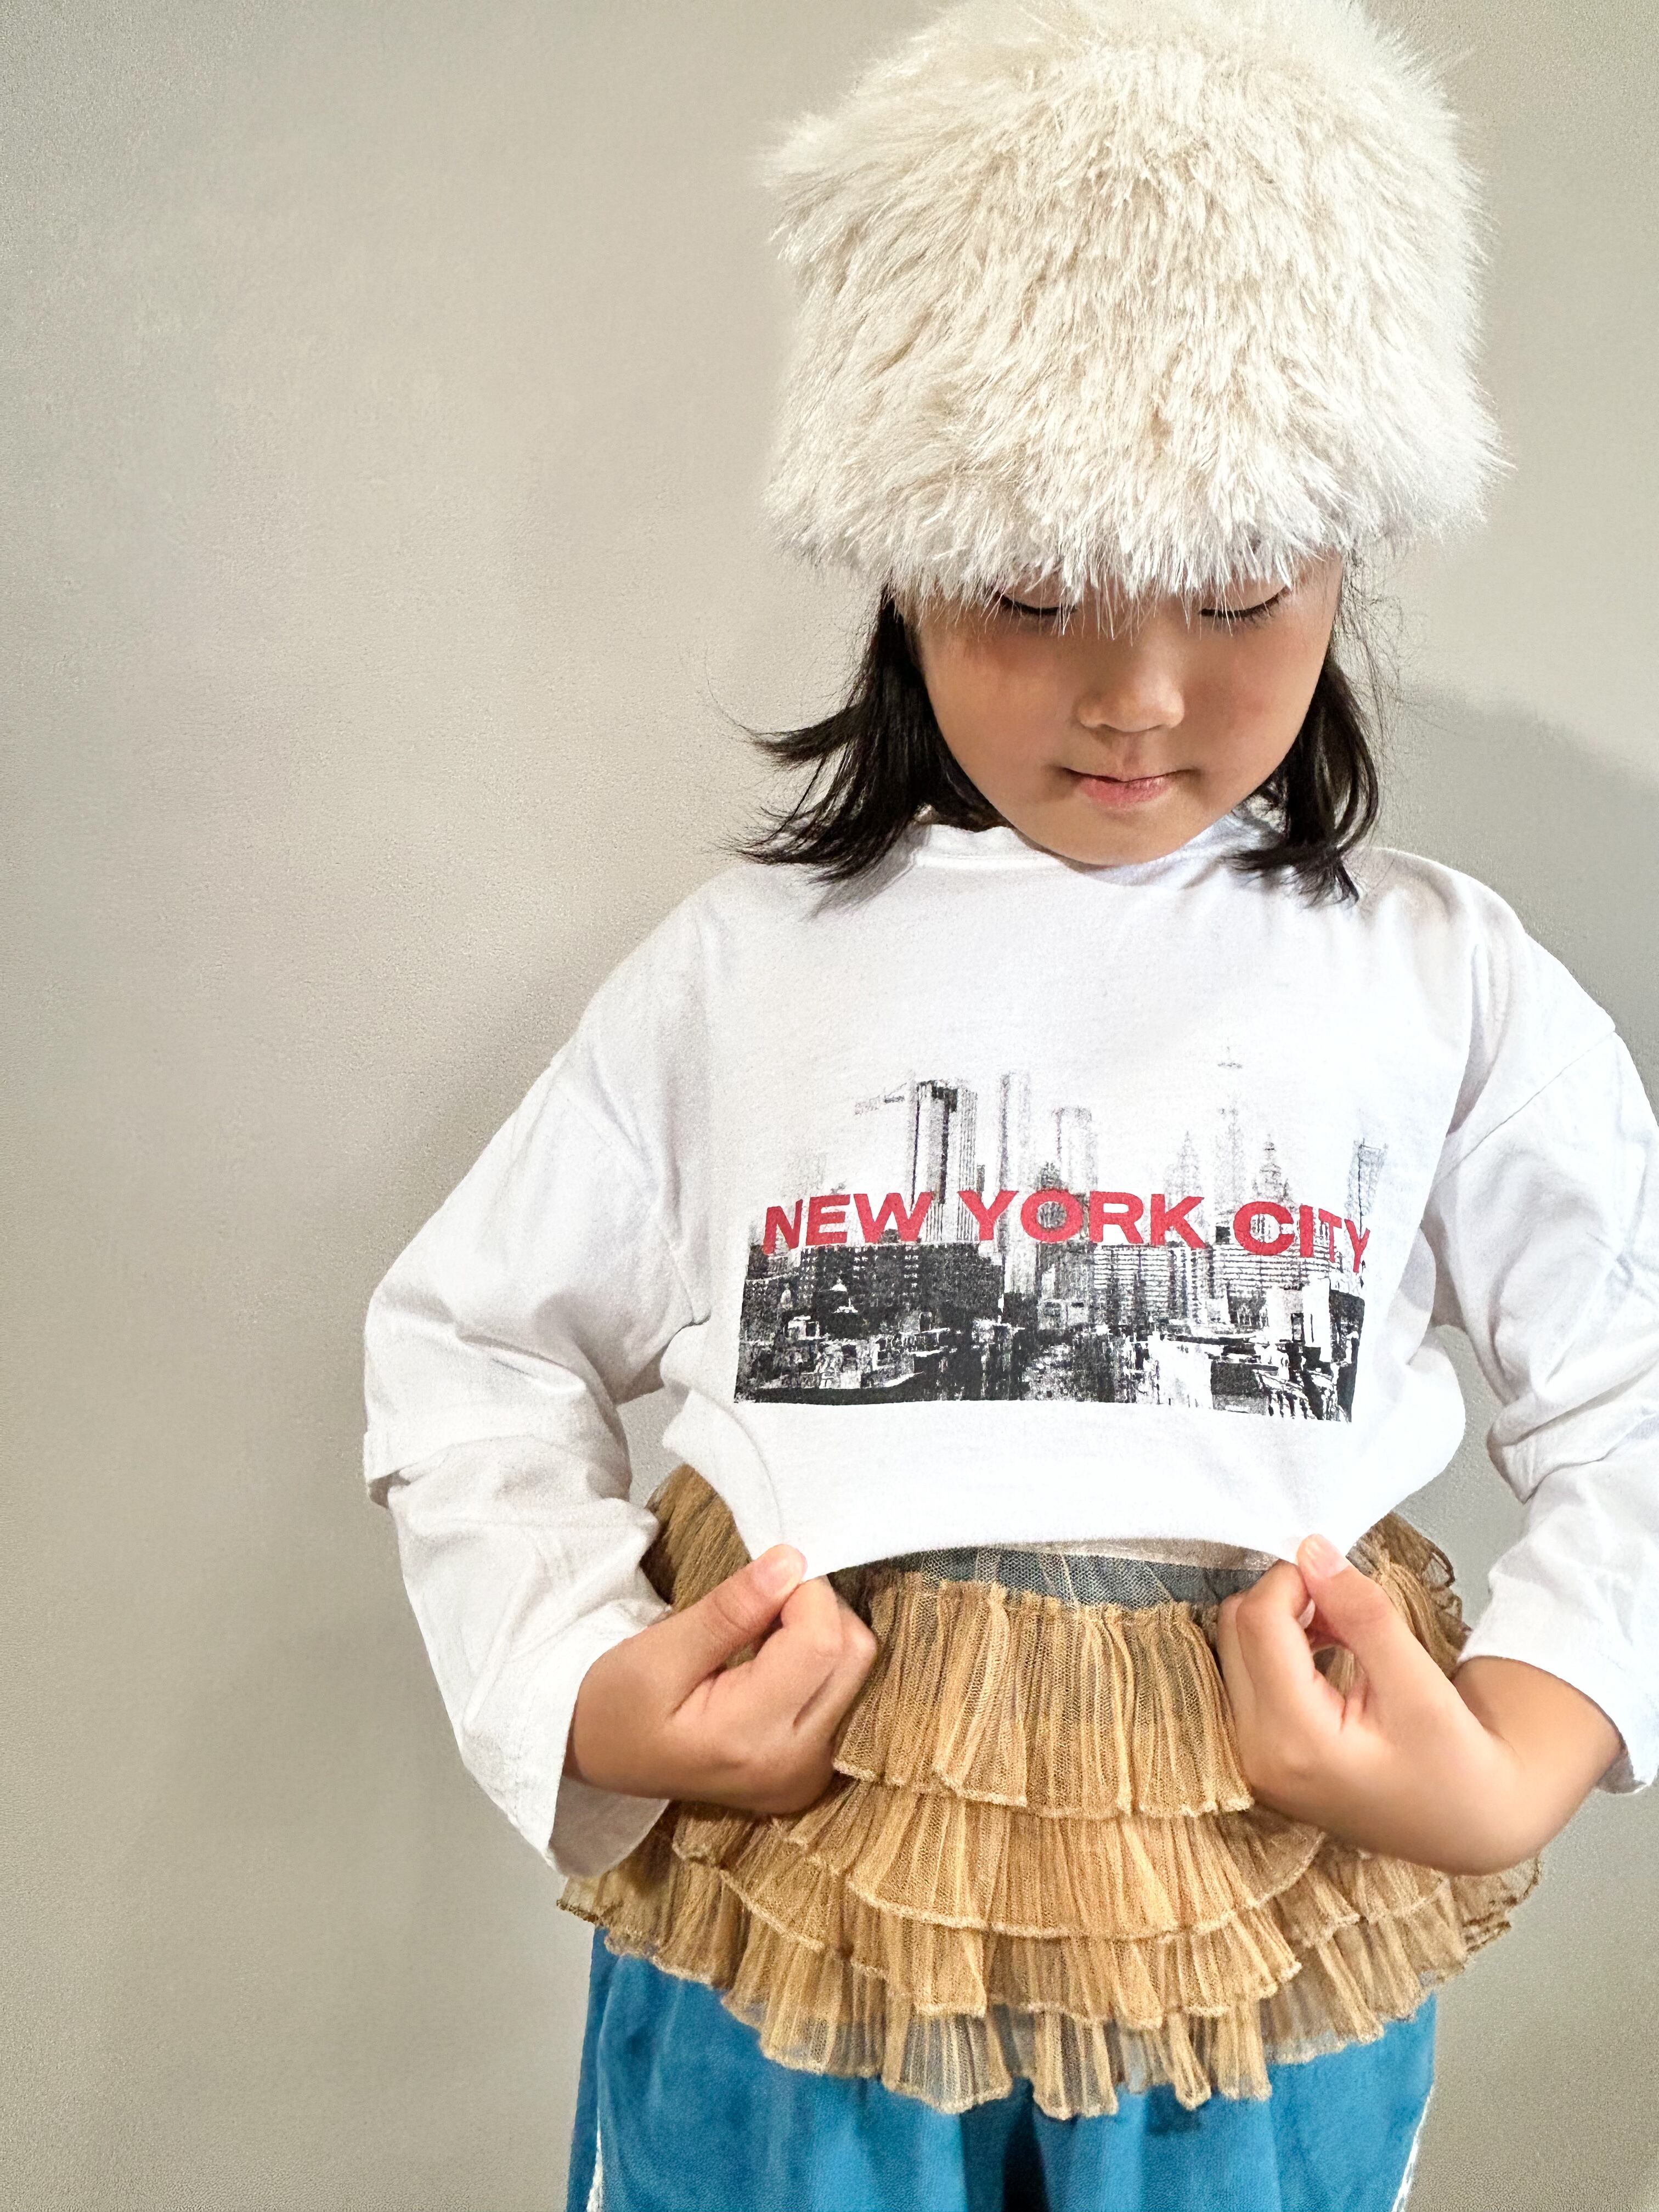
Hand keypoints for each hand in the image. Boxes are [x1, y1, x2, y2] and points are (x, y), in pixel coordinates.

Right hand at [564, 1544, 879, 1816]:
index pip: (821, 1642)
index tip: (763, 1574)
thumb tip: (791, 1562)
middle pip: (852, 1655)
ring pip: (856, 1669)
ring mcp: (809, 1774)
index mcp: (748, 1740)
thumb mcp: (656, 1653)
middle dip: (816, 1607)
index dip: (803, 1589)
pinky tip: (772, 1660)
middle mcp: (794, 1766)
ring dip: (820, 1630)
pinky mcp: (814, 1769)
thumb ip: (729, 1611)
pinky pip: (845, 1691)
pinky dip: (817, 1659)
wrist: (597, 1756)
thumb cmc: (614, 1705)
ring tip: (760, 1632)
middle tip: (760, 1600)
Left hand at [1215, 1535, 1622, 1874]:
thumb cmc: (1455, 1766)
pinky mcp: (1255, 1754)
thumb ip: (1362, 1614)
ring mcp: (1250, 1758)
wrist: (1466, 1827)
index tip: (1339, 1576)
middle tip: (1346, 1610)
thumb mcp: (1420, 1685)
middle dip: (1286, 1600)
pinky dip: (1278, 1650)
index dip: (1293, 1579)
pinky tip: (1325, 1656)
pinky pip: (1244, 1674)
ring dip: (1280, 1623)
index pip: (1258, 1622)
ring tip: (1344, 1635)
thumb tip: (1312, 1551)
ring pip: (1234, 1647)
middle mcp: (1256, 1753)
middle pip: (1236, 1630)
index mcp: (1295, 1741)